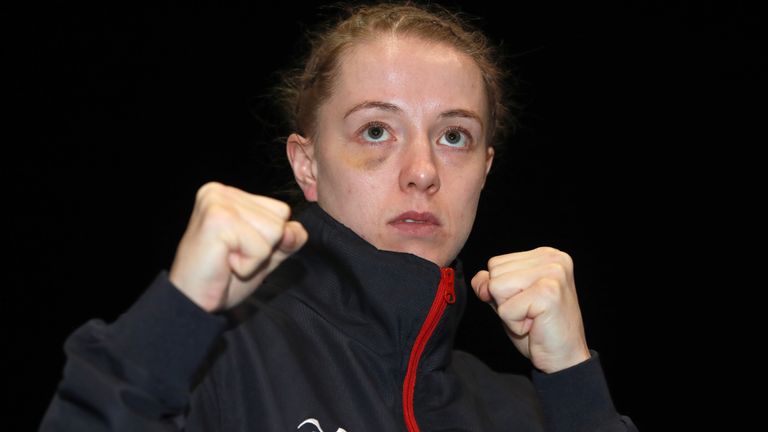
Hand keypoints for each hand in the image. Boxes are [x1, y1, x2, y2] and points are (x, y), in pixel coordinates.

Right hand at [169, 182, 306, 312]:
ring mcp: (217, 202)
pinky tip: (225, 264)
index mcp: (230, 194)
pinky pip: (261, 247)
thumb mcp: (265, 254)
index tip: (239, 249)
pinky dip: (248, 265)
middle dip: (263, 248)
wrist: (193, 303)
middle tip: (232, 257)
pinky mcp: (217, 220)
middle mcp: (220, 191)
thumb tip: (295, 230)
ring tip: (228, 260)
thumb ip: (287, 239)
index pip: (281, 211)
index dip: (270, 240)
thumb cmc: (224, 278)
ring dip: (255, 257)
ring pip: (274, 231)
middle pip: (280, 219)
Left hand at [471, 247, 590, 372]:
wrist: (564, 359)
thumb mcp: (508, 301)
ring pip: (496, 288)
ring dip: (508, 312)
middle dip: (505, 300)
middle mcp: (552, 258)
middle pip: (495, 272)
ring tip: (532, 317)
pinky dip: (514, 324)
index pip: (496, 263)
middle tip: (530, 312)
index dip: (502, 290)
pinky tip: (535, 325)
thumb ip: (490, 284)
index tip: (527, 302)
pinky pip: (505, 309)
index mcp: (544, 254)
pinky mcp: (549, 293)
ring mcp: (553, 273)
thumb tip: (480, 280)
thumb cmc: (538, 329)